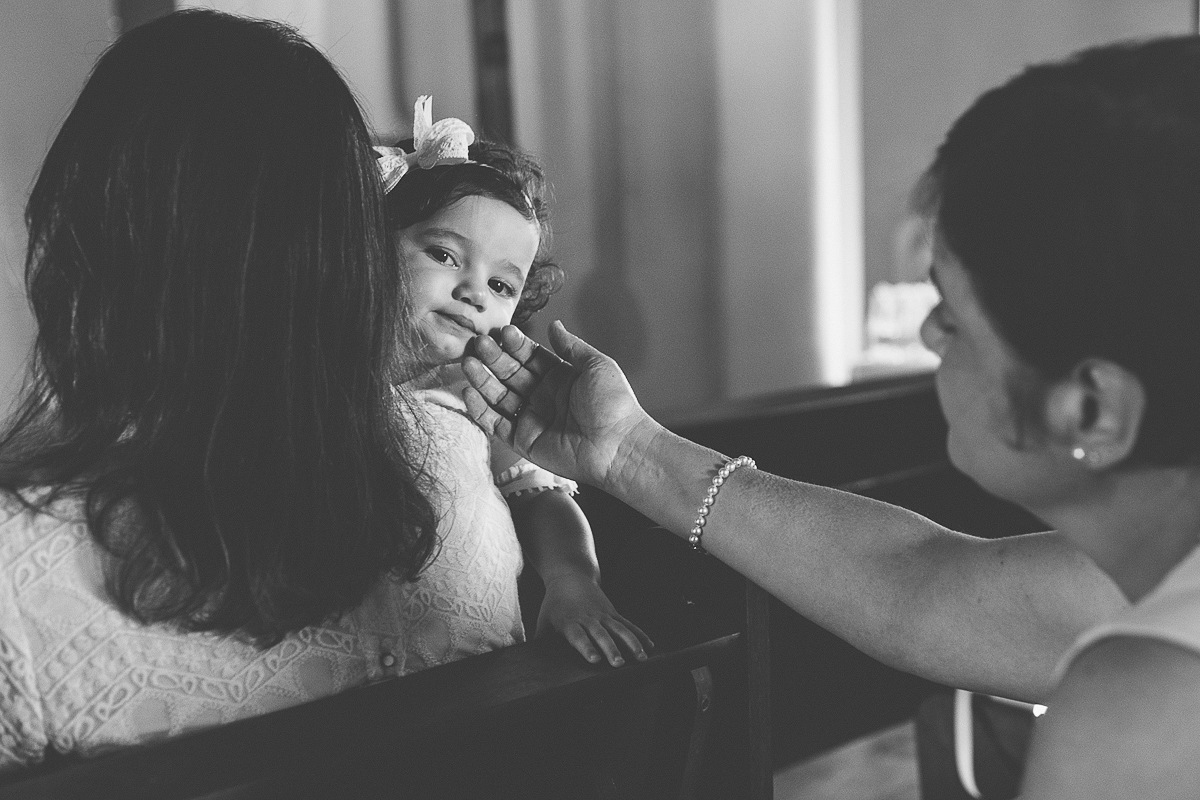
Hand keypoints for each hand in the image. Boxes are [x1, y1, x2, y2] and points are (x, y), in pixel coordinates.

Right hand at [463, 321, 656, 489]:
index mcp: (561, 377)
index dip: (516, 345)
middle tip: (479, 343)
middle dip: (494, 359)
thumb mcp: (596, 366)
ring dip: (482, 380)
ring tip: (468, 362)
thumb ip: (571, 346)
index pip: (531, 356)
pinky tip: (469, 392)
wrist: (618, 446)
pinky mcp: (524, 441)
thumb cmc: (614, 405)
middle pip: (511, 374)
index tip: (503, 332)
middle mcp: (544, 396)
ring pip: (499, 396)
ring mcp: (532, 419)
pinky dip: (481, 410)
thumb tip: (554, 325)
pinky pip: (496, 424)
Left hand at [537, 573, 653, 666]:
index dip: (587, 648)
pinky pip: (629, 625)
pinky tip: (650, 647)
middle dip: (611, 650)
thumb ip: (540, 642)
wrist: (570, 576)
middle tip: (618, 664)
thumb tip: (527, 663)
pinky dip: (640, 635)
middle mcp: (589, 619)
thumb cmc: (553, 605)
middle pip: (602, 636)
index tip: (595, 660)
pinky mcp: (613, 612)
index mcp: (570, 623)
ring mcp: (604, 615)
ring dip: (632, 644)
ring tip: (641, 659)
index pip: (579, 638)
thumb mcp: (544, 621)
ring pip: (620, 630)